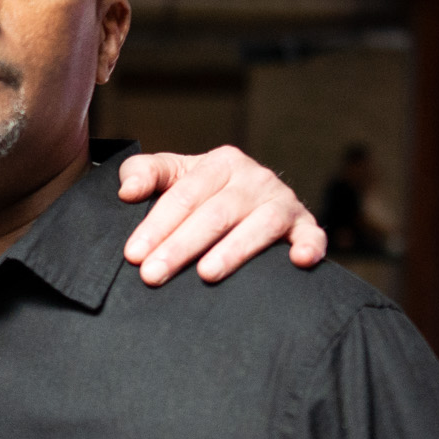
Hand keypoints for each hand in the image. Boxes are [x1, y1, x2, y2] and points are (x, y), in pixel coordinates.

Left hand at [118, 146, 327, 285]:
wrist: (249, 195)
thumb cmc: (201, 191)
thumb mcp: (171, 174)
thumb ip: (144, 173)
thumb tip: (127, 191)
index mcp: (220, 163)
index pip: (183, 196)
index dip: (156, 226)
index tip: (133, 254)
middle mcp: (254, 178)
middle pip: (214, 214)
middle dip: (181, 246)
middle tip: (154, 275)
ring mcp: (281, 201)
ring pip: (257, 226)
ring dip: (233, 251)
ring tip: (206, 274)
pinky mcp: (304, 224)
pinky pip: (311, 234)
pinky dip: (310, 245)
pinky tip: (299, 261)